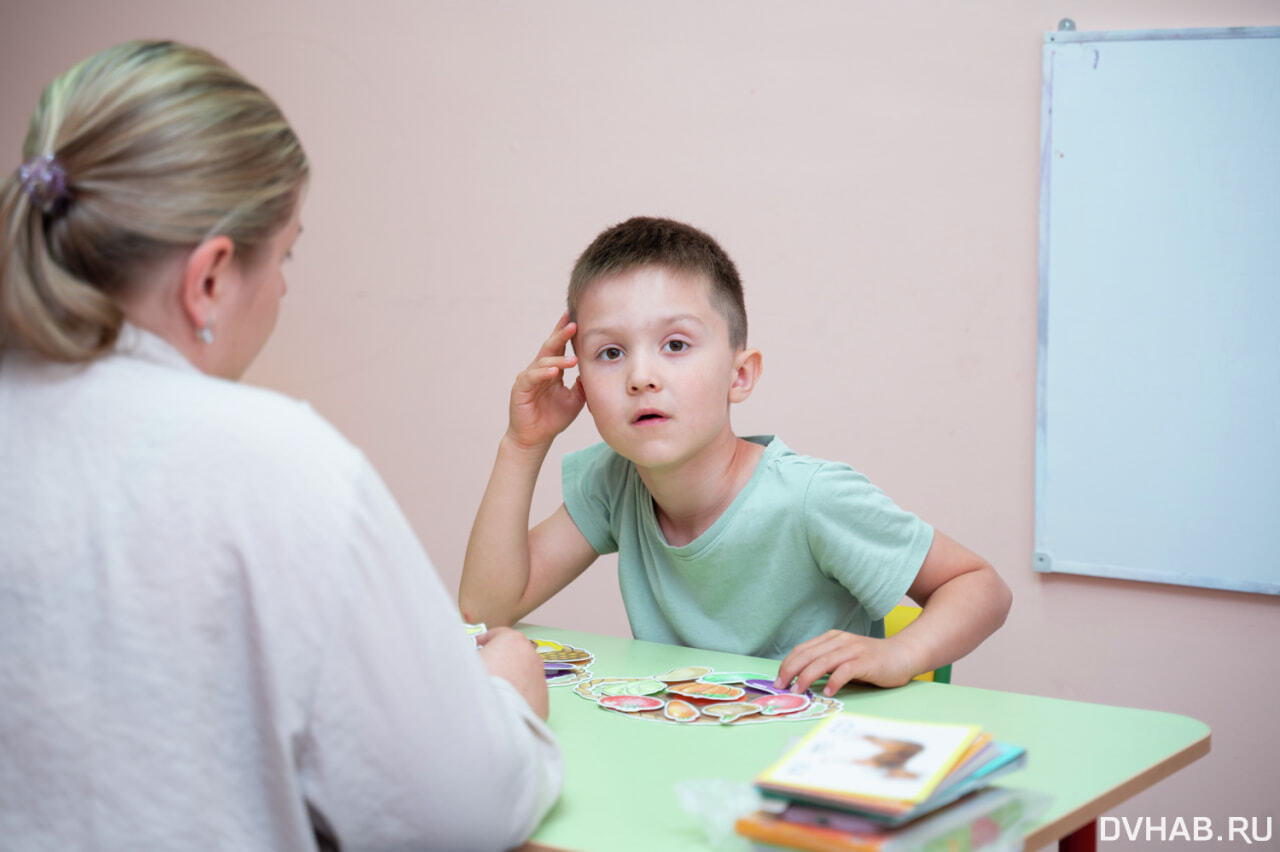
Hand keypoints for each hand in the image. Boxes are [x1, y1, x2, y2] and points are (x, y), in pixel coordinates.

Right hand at [477, 627, 549, 717]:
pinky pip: (529, 694)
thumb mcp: (466, 663)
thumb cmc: (479, 686)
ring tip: (496, 692)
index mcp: (512, 641)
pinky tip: (506, 706)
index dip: (485, 640)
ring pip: (525, 674)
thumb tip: (473, 658)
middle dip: (501, 659)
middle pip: (514, 653)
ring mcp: (540, 678)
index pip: (499, 634)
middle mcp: (532, 656)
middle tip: (486, 669)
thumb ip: (471, 655)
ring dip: (512, 678)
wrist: (497, 719)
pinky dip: (519, 697)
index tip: (477, 646)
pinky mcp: (543, 701)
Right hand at [507, 312, 585, 450]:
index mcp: (552, 370)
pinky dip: (543, 373)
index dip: (565, 333)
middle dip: (561, 335)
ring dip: (558, 359)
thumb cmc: (554, 418)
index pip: (559, 347)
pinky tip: (554, 372)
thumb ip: (583, 384)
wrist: (536, 438)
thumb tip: (594, 369)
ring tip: (573, 360)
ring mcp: (529, 377)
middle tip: (573, 324)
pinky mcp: (521, 388)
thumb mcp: (575, 400)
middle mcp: (539, 370)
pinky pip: (532, 377)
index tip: (574, 318)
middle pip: (550, 347)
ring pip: (543, 361)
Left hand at [774, 630, 917, 695]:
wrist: (903, 655)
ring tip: (798, 690)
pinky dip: (834, 682)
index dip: (787, 664)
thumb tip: (801, 679)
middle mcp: (840, 641)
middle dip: (790, 670)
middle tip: (781, 687)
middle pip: (807, 655)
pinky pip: (845, 671)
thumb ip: (827, 663)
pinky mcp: (865, 662)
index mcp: (831, 639)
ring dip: (806, 677)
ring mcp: (853, 650)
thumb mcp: (845, 657)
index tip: (778, 680)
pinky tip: (828, 692)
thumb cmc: (872, 661)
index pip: (802, 649)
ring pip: (822, 662)